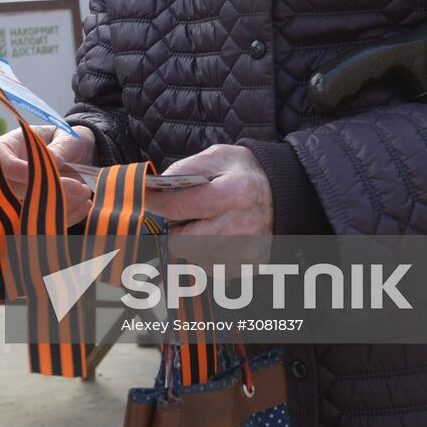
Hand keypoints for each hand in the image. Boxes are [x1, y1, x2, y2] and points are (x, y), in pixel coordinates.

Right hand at [0, 124, 95, 226]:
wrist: (79, 153)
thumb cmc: (68, 138)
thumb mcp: (66, 136)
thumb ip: (59, 147)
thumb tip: (52, 161)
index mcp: (10, 147)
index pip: (5, 163)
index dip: (20, 171)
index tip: (46, 174)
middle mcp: (10, 174)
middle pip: (15, 191)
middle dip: (48, 191)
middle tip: (78, 187)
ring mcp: (21, 194)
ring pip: (31, 208)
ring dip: (61, 204)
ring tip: (85, 192)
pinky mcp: (36, 209)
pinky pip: (46, 219)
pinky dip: (67, 215)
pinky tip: (84, 205)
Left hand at [143, 144, 272, 267]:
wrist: (284, 192)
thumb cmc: (244, 172)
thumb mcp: (217, 157)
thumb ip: (185, 169)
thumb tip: (154, 187)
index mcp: (234, 194)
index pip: (178, 207)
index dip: (155, 204)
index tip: (142, 199)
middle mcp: (242, 227)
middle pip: (182, 242)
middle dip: (176, 228)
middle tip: (185, 214)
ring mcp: (248, 252)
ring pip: (194, 258)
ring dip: (192, 243)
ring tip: (207, 224)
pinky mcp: (250, 267)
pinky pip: (211, 269)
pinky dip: (208, 255)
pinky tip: (219, 237)